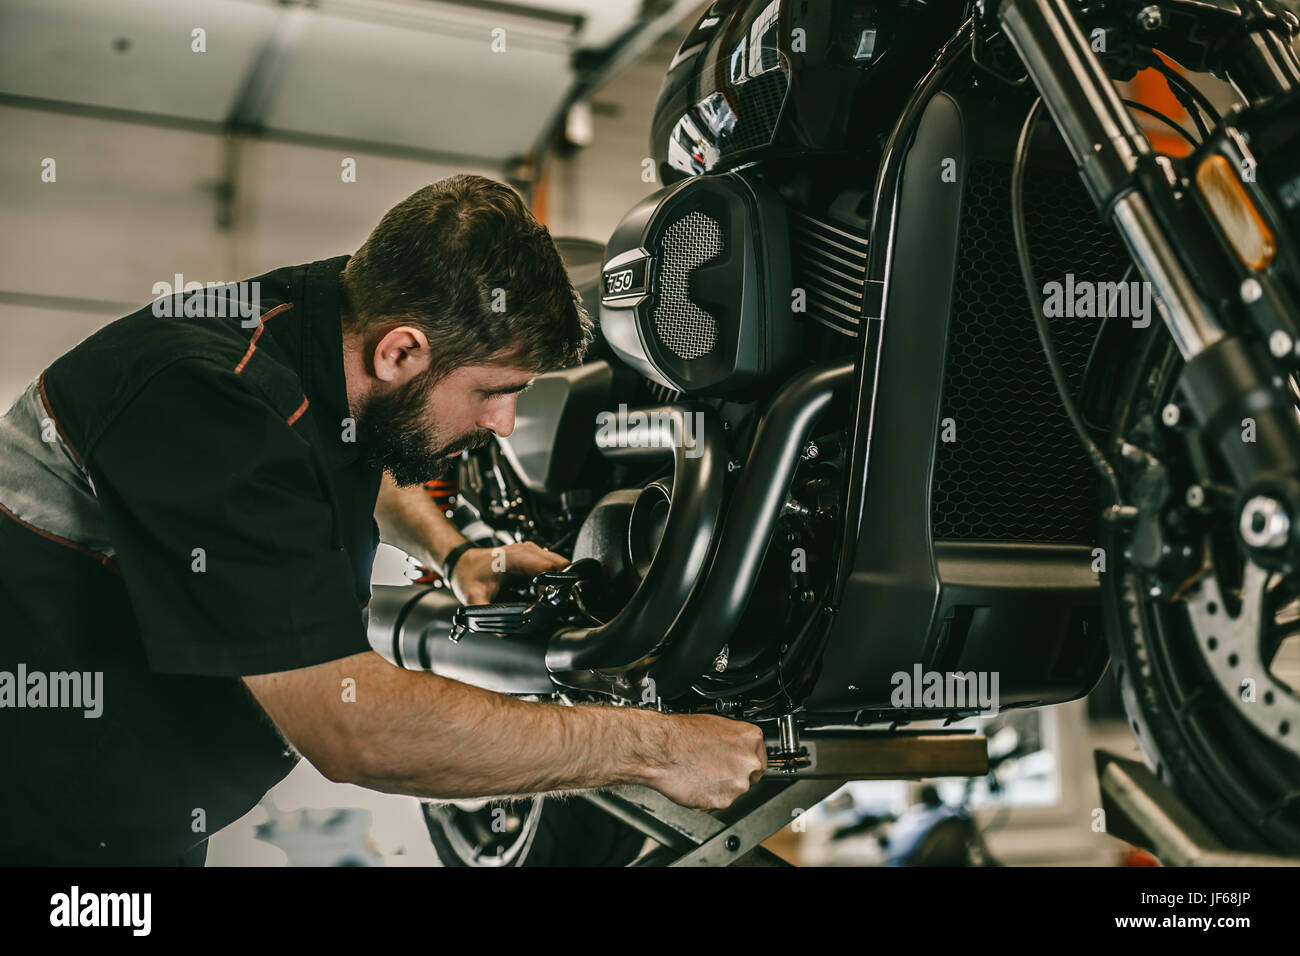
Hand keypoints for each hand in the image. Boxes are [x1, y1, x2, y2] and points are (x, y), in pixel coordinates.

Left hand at [448, 541, 569, 604]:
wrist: (462, 563)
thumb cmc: (468, 574)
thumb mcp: (473, 596)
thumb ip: (486, 613)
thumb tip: (502, 630)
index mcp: (516, 557)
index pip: (549, 566)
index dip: (556, 584)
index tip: (554, 599)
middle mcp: (526, 551)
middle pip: (560, 564)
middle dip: (562, 583)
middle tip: (553, 601)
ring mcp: (531, 552)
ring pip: (559, 563)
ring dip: (559, 581)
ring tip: (548, 597)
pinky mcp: (532, 557)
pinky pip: (552, 566)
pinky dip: (554, 578)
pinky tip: (545, 590)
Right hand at [643, 713, 767, 809]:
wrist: (660, 749)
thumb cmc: (681, 734)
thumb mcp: (716, 724)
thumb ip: (734, 741)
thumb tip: (735, 747)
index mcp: (750, 738)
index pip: (760, 758)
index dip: (746, 763)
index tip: (738, 764)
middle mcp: (749, 761)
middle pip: (749, 776)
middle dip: (733, 775)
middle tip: (713, 768)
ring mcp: (737, 783)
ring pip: (733, 790)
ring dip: (719, 786)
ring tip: (699, 773)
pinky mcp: (723, 801)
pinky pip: (719, 802)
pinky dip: (708, 796)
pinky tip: (695, 783)